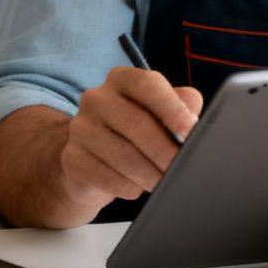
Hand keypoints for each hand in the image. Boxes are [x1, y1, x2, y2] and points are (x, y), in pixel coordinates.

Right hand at [57, 66, 203, 209]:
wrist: (93, 160)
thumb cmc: (135, 133)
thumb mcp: (161, 114)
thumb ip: (182, 106)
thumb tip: (195, 119)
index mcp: (122, 79)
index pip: (147, 84)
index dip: (171, 108)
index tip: (190, 130)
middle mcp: (96, 98)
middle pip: (137, 124)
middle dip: (165, 151)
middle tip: (181, 168)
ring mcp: (80, 127)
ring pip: (123, 155)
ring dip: (149, 174)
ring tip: (163, 182)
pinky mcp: (72, 158)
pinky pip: (105, 176)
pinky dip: (128, 187)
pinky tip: (136, 187)